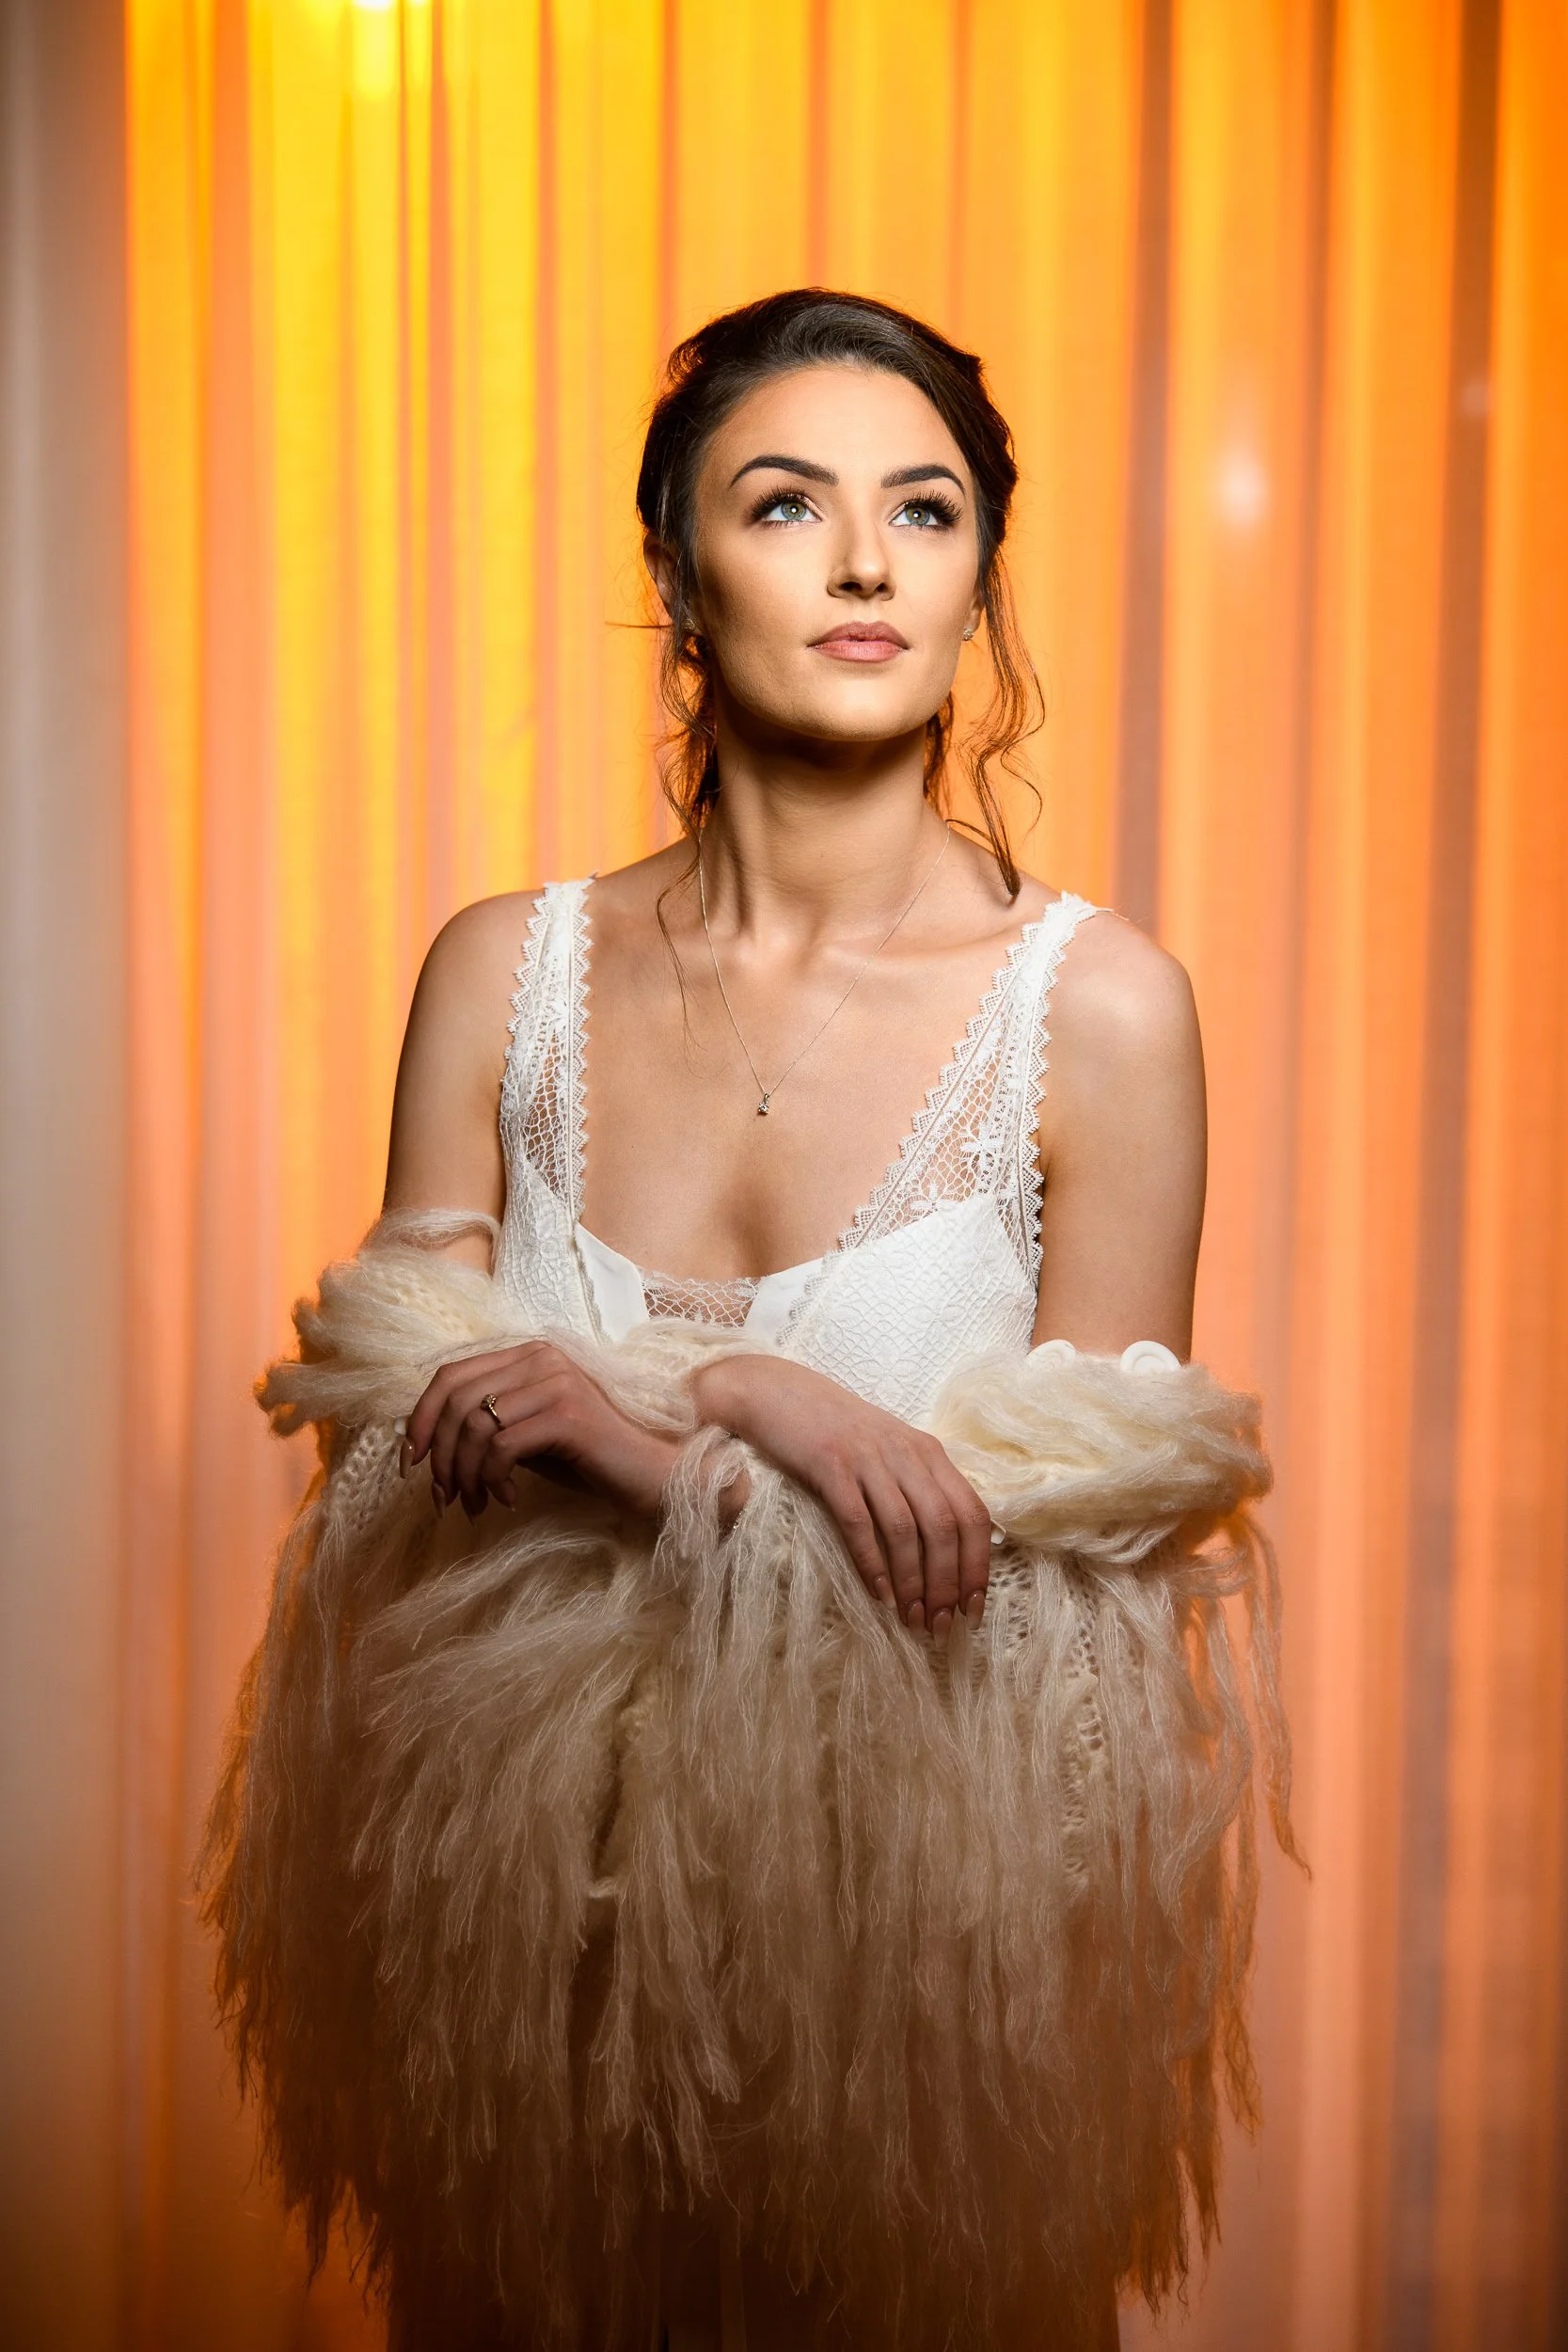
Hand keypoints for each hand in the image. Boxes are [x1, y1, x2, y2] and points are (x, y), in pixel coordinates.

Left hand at [402, 1342, 679, 1521]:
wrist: (648, 1474)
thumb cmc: (586, 1458)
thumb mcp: (527, 1434)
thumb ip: (488, 1424)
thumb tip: (427, 1443)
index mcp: (527, 1354)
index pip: (450, 1375)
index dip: (421, 1418)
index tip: (410, 1462)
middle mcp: (540, 1358)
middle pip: (456, 1400)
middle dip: (440, 1455)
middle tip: (443, 1497)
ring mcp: (556, 1382)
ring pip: (476, 1426)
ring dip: (464, 1475)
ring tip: (473, 1504)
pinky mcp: (567, 1415)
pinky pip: (503, 1446)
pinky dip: (492, 1478)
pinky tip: (506, 1499)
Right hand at [689, 1354, 992, 1647]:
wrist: (778, 1393)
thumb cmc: (835, 1430)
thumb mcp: (889, 1451)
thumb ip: (919, 1486)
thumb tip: (948, 1547)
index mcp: (928, 1452)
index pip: (972, 1513)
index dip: (978, 1564)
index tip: (973, 1606)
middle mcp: (906, 1453)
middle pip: (945, 1526)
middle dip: (949, 1582)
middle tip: (942, 1624)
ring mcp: (869, 1458)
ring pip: (906, 1529)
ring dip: (914, 1581)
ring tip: (913, 1619)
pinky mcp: (831, 1466)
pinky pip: (859, 1522)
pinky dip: (873, 1563)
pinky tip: (879, 1595)